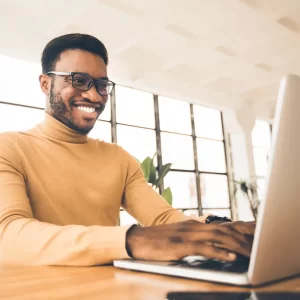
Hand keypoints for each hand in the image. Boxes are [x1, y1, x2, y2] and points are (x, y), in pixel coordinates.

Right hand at [126, 220, 255, 261]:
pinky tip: (229, 257)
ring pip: (217, 237)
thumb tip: (215, 246)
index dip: (240, 230)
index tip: (255, 236)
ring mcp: (187, 234)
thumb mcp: (181, 236)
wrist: (139, 239)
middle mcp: (193, 226)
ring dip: (235, 244)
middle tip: (259, 246)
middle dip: (243, 238)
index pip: (221, 226)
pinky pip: (203, 248)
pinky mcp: (180, 245)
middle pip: (223, 230)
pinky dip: (218, 252)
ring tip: (250, 252)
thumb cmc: (160, 240)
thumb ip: (197, 238)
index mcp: (195, 225)